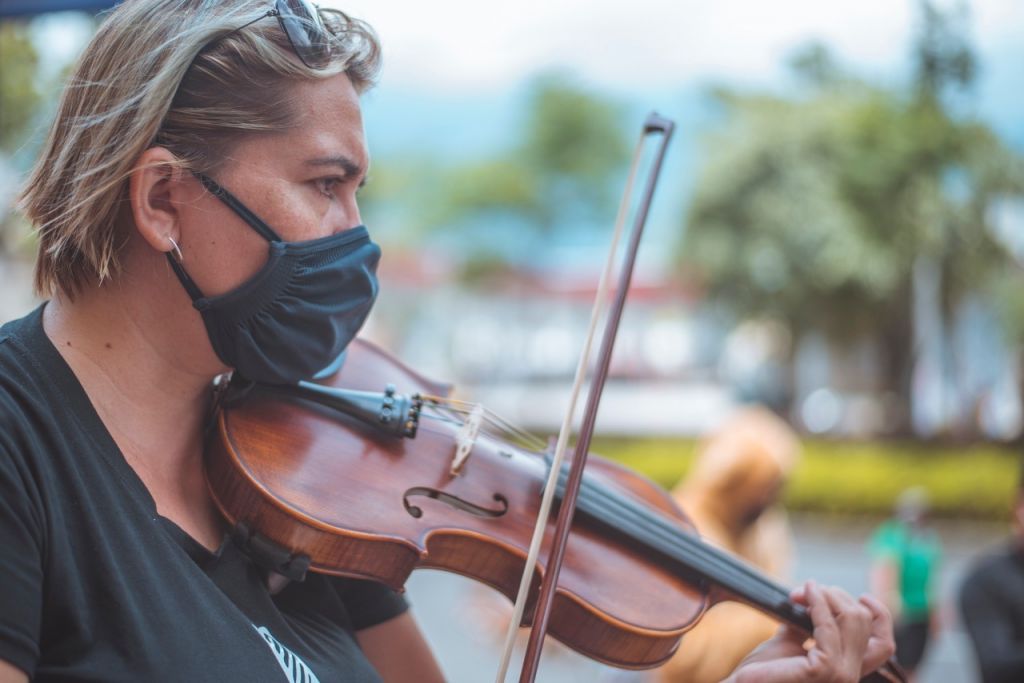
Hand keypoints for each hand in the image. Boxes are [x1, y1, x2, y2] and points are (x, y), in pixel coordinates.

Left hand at [724, 581, 895, 682]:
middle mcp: (851, 676)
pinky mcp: (825, 671)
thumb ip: (806, 626)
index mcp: (847, 670)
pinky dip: (817, 603)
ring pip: (854, 620)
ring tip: (802, 592)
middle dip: (837, 596)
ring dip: (827, 596)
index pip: (884, 644)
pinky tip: (802, 595)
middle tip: (807, 589)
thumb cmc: (763, 672)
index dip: (879, 614)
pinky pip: (829, 626)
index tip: (860, 595)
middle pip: (865, 622)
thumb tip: (810, 601)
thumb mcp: (791, 643)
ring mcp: (841, 676)